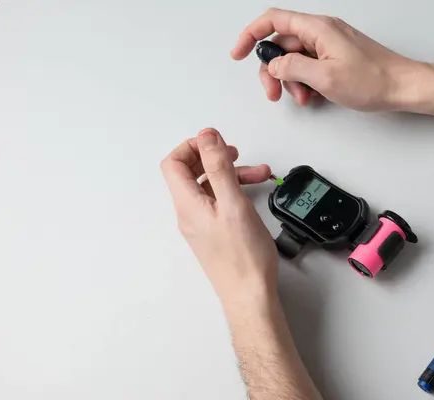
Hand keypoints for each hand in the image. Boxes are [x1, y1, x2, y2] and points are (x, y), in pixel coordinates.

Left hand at [161, 128, 278, 307]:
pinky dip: (235, 191)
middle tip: (236, 154)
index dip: (192, 147)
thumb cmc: (244, 257)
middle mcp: (189, 213)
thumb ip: (219, 168)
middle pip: (191, 173)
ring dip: (232, 174)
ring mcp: (201, 224)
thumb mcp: (233, 204)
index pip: (173, 163)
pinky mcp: (214, 232)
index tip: (216, 142)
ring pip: (210, 187)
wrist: (250, 295)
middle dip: (215, 158)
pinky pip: (218, 202)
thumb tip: (206, 137)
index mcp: (188, 205)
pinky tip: (254, 192)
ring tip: (260, 174)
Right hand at [231, 8, 431, 110]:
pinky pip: (310, 65)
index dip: (251, 35)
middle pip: (282, 44)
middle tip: (274, 92)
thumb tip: (273, 65)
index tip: (238, 53)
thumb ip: (292, 68)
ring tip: (303, 97)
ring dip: (291, 80)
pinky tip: (313, 95)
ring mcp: (329, 44)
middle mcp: (321, 32)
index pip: (273, 20)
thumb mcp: (324, 78)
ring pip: (295, 58)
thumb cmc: (374, 80)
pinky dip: (305, 81)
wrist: (402, 87)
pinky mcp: (335, 57)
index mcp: (317, 28)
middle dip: (273, 70)